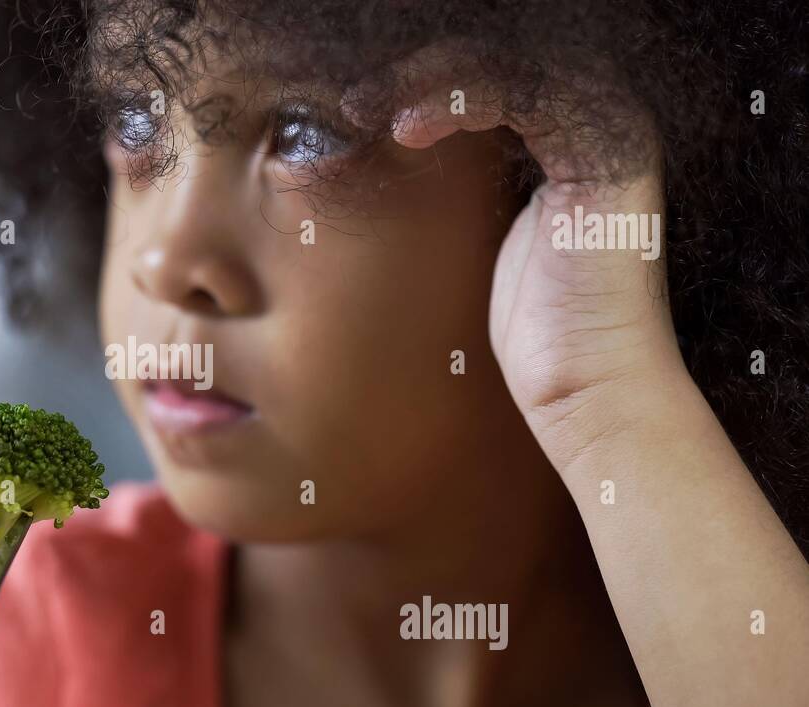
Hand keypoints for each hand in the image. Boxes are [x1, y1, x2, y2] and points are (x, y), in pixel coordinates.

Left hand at [383, 45, 688, 459]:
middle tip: (351, 106)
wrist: (584, 389)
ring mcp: (607, 134)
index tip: (354, 112)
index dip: (418, 84)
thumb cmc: (533, 333)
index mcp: (566, 140)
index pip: (487, 80)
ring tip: (365, 113)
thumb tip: (385, 151)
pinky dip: (463, 100)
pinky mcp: (606, 153)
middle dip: (414, 76)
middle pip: (494, 65)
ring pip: (504, 70)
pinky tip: (410, 130)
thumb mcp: (475, 242)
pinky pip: (526, 96)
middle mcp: (594, 125)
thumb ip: (455, 188)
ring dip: (426, 83)